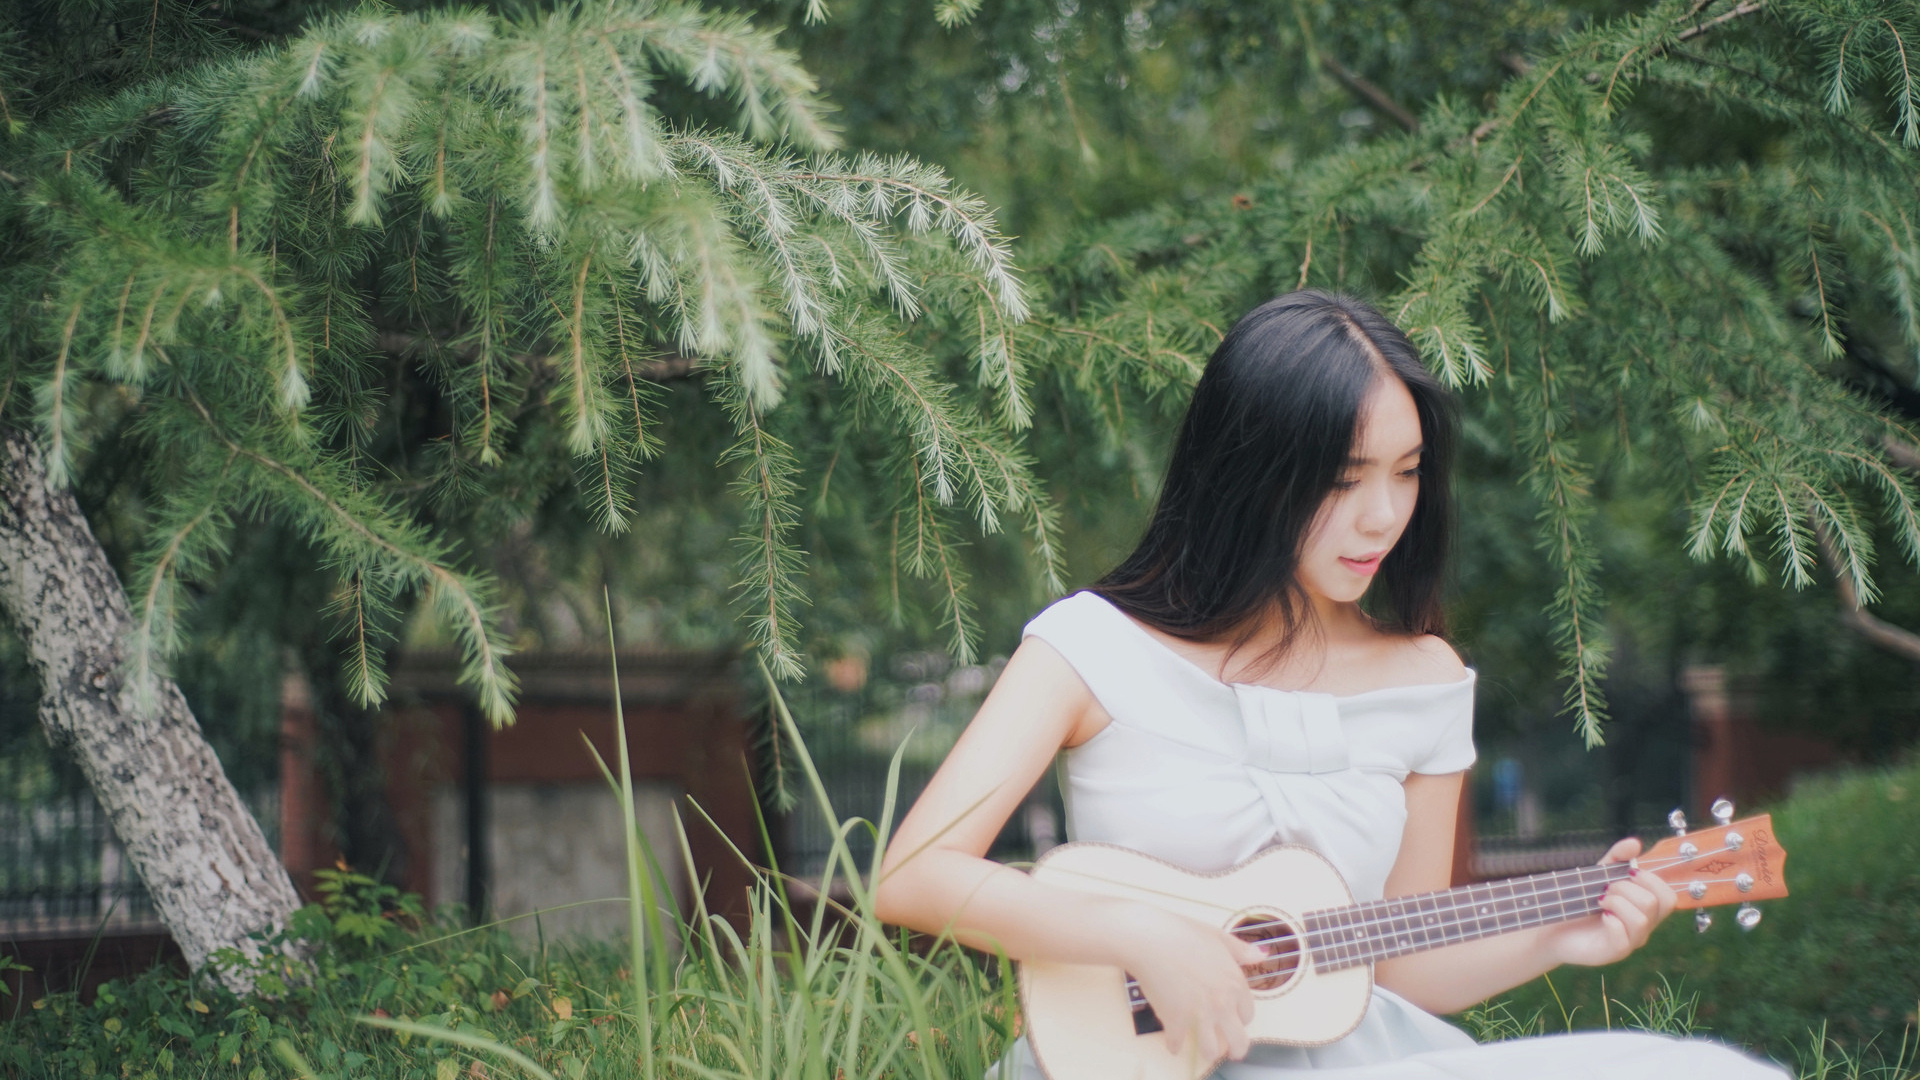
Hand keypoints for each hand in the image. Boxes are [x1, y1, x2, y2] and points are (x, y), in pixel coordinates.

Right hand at [1107, 903, 1267, 1063]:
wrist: (1151, 939)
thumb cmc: (1182, 933)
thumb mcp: (1217, 937)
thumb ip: (1241, 950)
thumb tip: (1261, 955)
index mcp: (1234, 984)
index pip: (1248, 1014)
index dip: (1240, 1017)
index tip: (1232, 1018)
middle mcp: (1222, 1003)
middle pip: (1238, 1041)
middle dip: (1235, 1048)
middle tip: (1229, 1050)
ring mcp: (1199, 1015)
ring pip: (1211, 1050)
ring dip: (1208, 1051)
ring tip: (1203, 1048)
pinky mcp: (1175, 1021)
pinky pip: (1177, 1044)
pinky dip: (1174, 1045)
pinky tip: (1173, 1043)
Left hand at [1543, 837, 1677, 967]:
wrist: (1554, 925)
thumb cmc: (1581, 901)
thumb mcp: (1599, 873)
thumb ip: (1617, 857)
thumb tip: (1635, 843)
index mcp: (1645, 910)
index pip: (1668, 896)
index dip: (1650, 880)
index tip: (1625, 874)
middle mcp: (1643, 927)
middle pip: (1657, 904)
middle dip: (1628, 888)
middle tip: (1606, 889)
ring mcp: (1630, 942)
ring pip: (1642, 920)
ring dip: (1617, 902)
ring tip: (1600, 901)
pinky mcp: (1614, 953)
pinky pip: (1623, 938)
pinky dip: (1610, 920)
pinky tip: (1600, 916)